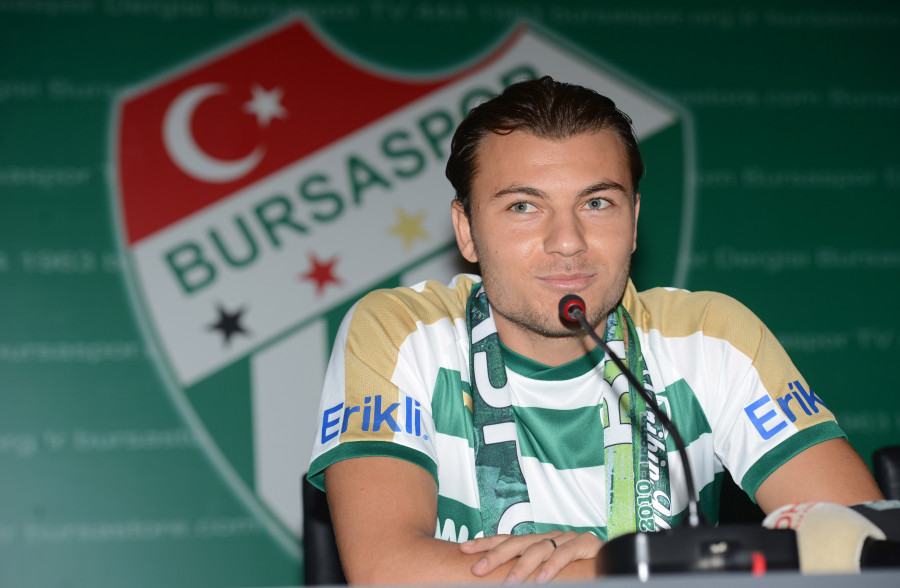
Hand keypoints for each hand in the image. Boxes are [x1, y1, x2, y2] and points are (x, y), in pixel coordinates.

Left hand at [460, 531, 602, 583]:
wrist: (613, 562)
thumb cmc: (579, 570)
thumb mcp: (545, 572)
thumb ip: (528, 575)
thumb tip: (502, 581)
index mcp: (538, 541)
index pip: (507, 539)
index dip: (485, 543)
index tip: (463, 549)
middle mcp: (550, 536)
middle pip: (518, 542)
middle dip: (495, 555)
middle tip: (477, 569)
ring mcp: (567, 539)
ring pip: (540, 548)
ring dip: (522, 567)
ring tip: (510, 583)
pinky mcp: (586, 544)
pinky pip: (566, 554)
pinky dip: (552, 568)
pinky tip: (541, 579)